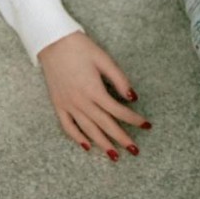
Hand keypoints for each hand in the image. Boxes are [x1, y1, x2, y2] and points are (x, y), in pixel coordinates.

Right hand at [37, 30, 150, 160]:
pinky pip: (68, 127)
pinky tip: (87, 146)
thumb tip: (133, 98)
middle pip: (105, 125)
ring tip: (115, 156)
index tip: (146, 125)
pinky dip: (77, 138)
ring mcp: (68, 105)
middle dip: (122, 139)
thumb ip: (119, 79)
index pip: (118, 111)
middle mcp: (81, 101)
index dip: (134, 119)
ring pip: (88, 130)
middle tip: (135, 151)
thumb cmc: (80, 48)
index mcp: (94, 90)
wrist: (53, 42)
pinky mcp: (58, 105)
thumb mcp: (104, 59)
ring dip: (102, 144)